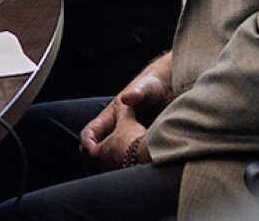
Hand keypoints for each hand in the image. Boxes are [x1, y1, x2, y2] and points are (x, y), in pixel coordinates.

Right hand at [80, 53, 172, 168]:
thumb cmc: (153, 87)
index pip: (90, 132)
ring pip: (110, 160)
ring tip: (124, 171)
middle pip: (96, 151)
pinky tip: (138, 171)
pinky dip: (126, 169)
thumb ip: (137, 92)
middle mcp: (114, 130)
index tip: (94, 153)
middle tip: (108, 169)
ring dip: (111, 167)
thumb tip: (126, 98)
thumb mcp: (146, 88)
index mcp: (110, 116)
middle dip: (96, 162)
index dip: (87, 143)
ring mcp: (126, 141)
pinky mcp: (138, 149)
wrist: (170, 91)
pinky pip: (127, 163)